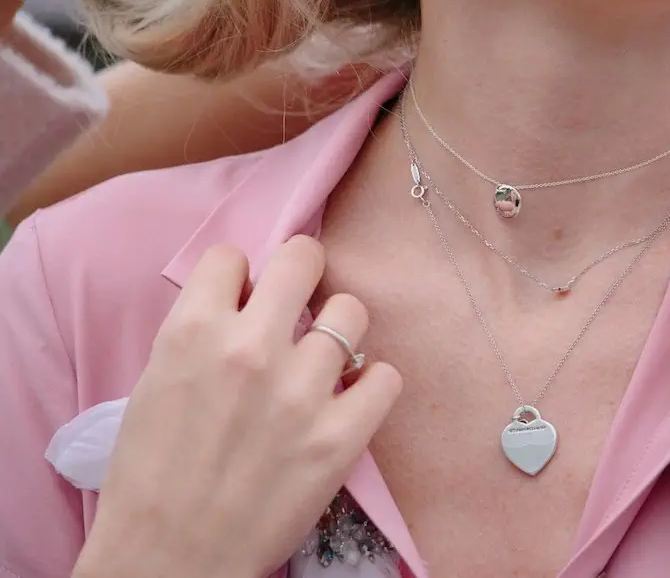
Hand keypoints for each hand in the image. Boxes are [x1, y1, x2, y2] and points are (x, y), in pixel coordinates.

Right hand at [74, 237, 402, 577]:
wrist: (170, 558)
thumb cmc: (151, 474)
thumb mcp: (156, 383)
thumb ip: (202, 332)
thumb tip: (248, 295)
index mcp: (194, 332)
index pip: (231, 255)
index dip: (238, 275)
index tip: (244, 296)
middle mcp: (252, 350)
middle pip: (304, 259)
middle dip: (301, 270)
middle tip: (300, 297)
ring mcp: (302, 392)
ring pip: (352, 314)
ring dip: (337, 333)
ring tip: (321, 362)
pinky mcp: (341, 437)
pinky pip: (386, 376)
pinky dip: (371, 385)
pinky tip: (350, 399)